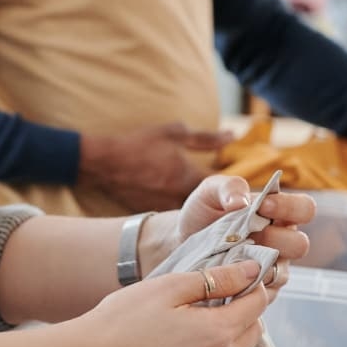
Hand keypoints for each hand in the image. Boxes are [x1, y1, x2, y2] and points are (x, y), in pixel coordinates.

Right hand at [69, 260, 266, 346]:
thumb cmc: (122, 319)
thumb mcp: (166, 287)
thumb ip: (213, 279)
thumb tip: (250, 270)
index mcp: (216, 332)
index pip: (256, 305)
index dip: (252, 285)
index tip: (243, 274)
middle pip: (253, 333)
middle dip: (245, 310)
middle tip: (221, 295)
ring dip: (239, 344)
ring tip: (213, 327)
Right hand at [79, 122, 229, 211]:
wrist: (105, 163)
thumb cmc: (140, 145)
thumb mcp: (174, 134)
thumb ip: (206, 138)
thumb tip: (232, 136)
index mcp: (190, 176)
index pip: (224, 186)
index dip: (235, 185)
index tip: (241, 184)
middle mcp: (182, 196)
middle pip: (210, 203)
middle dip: (218, 198)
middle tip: (224, 193)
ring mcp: (167, 207)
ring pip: (192, 210)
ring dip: (198, 205)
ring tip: (196, 196)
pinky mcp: (154, 212)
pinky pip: (173, 212)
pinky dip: (179, 208)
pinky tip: (174, 200)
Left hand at [152, 175, 315, 302]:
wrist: (183, 238)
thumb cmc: (204, 211)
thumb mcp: (211, 191)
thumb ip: (229, 187)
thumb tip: (241, 202)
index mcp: (278, 212)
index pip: (305, 209)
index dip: (290, 207)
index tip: (263, 205)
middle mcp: (281, 241)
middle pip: (300, 244)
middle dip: (276, 238)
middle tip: (250, 233)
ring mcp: (272, 267)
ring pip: (283, 273)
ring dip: (259, 264)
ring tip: (234, 255)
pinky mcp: (258, 290)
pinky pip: (262, 293)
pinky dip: (246, 284)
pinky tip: (227, 274)